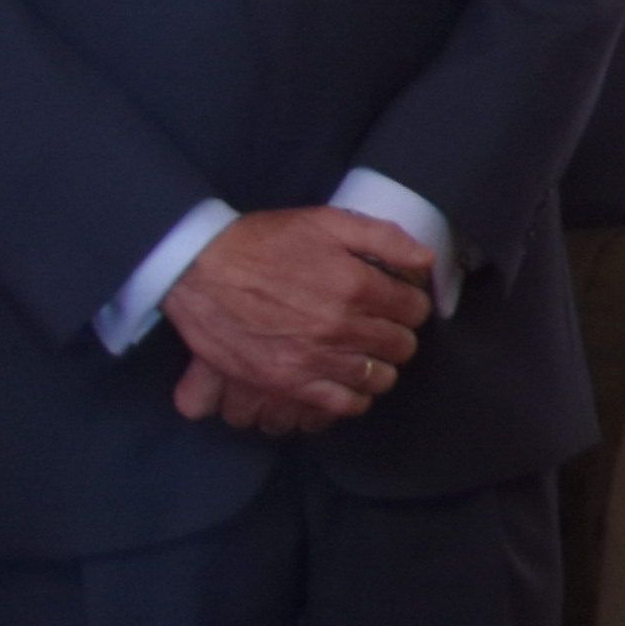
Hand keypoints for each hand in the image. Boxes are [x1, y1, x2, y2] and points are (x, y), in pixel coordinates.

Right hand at [162, 205, 432, 432]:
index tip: (399, 302)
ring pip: (380, 377)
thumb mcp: (327, 222)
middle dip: (398, 333)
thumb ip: (384, 238)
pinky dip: (355, 394)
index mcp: (355, 284)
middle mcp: (339, 325)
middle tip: (382, 326)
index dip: (411, 304)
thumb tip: (426, 261)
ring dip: (380, 364)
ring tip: (366, 352)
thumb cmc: (263, 242)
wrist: (198, 269)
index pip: (415, 309)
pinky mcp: (287, 382)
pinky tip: (348, 378)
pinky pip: (345, 404)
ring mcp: (313, 358)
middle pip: (401, 345)